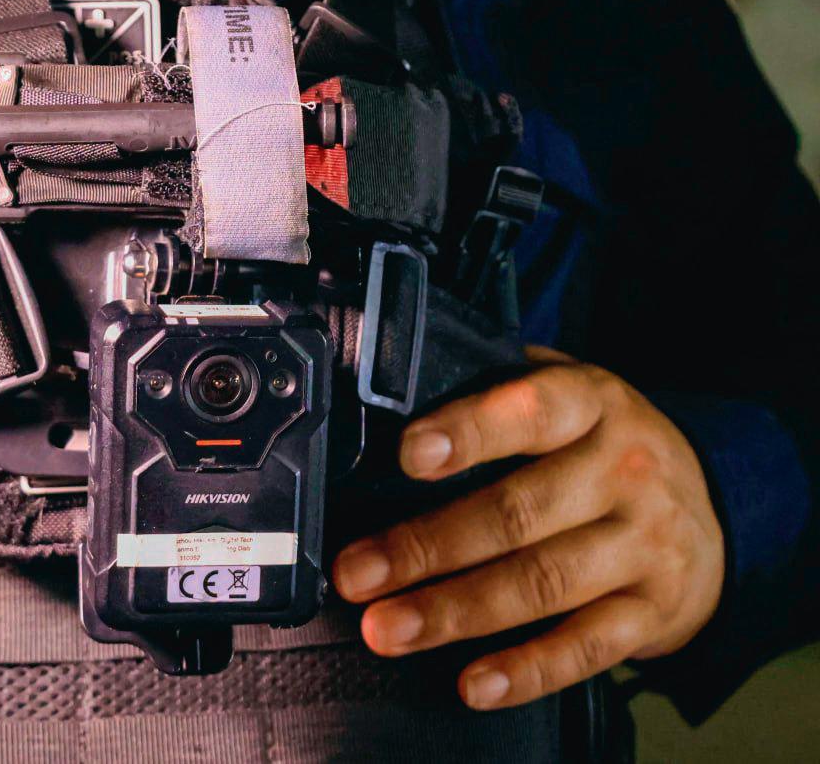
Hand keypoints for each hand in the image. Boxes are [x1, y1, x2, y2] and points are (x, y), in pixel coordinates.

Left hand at [333, 347, 724, 709]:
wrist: (715, 510)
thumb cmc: (601, 448)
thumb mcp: (569, 397)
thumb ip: (496, 389)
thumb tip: (389, 406)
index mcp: (593, 405)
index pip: (532, 410)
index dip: (470, 431)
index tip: (408, 455)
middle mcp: (625, 471)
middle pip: (517, 512)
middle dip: (427, 546)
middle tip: (357, 573)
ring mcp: (645, 545)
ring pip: (542, 582)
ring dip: (455, 611)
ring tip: (387, 629)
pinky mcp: (654, 611)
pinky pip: (587, 647)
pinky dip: (527, 669)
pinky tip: (473, 683)